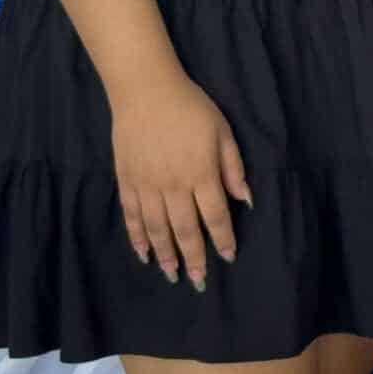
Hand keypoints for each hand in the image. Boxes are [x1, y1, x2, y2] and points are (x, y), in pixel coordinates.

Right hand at [110, 71, 248, 288]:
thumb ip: (232, 167)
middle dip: (194, 257)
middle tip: (198, 281)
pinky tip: (144, 254)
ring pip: (156, 229)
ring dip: (165, 255)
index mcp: (201, 173)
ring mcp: (147, 186)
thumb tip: (246, 199)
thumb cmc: (192, 108)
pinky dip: (137, 238)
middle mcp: (173, 185)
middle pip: (185, 230)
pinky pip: (132, 217)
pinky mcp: (127, 182)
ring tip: (172, 274)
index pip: (214, 215)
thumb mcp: (222, 132)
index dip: (221, 239)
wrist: (145, 91)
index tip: (228, 257)